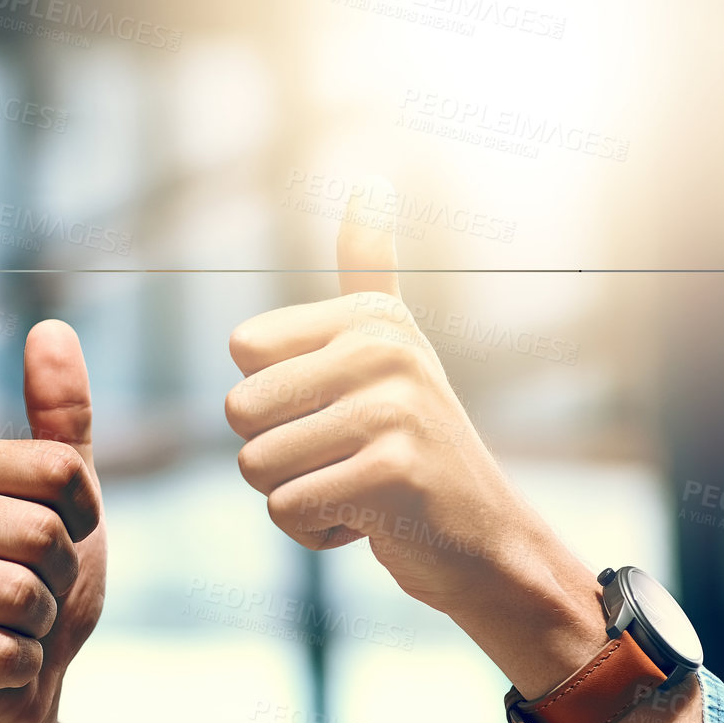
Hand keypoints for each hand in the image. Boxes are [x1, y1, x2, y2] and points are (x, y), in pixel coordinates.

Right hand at [0, 320, 105, 722]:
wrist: (17, 680)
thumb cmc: (43, 585)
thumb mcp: (70, 498)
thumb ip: (61, 416)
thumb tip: (51, 327)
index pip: (62, 470)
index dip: (84, 519)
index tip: (61, 541)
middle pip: (43, 533)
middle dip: (61, 578)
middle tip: (36, 594)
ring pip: (23, 595)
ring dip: (41, 626)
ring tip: (14, 625)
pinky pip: (4, 652)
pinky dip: (22, 668)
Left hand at [225, 181, 695, 722]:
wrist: (486, 542)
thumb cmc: (417, 447)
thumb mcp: (391, 348)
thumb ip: (370, 272)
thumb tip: (370, 180)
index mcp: (370, 318)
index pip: (242, 352)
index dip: (271, 402)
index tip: (336, 414)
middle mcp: (384, 350)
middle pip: (238, 411)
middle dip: (275, 455)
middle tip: (345, 461)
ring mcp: (393, 409)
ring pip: (254, 466)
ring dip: (294, 496)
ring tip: (358, 489)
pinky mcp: (393, 473)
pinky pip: (286, 509)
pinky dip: (316, 533)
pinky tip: (370, 523)